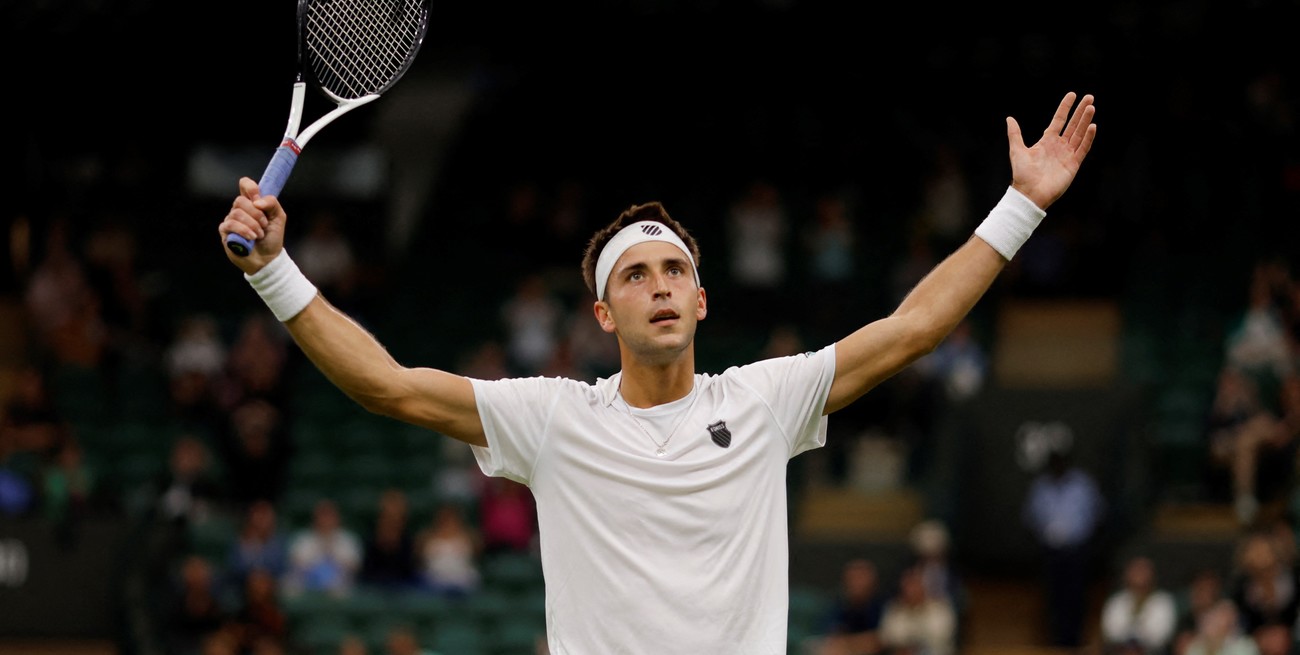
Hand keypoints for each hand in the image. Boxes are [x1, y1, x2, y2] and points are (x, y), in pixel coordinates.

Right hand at [218, 177, 287, 273]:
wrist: (268, 258)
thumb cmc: (272, 238)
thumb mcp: (279, 218)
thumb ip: (272, 203)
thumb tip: (257, 201)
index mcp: (252, 203)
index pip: (244, 185)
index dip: (250, 187)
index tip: (257, 196)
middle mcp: (239, 209)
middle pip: (240, 200)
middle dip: (256, 213)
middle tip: (264, 225)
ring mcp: (230, 220)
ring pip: (237, 213)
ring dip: (252, 224)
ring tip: (259, 234)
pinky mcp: (225, 231)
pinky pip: (231, 224)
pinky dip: (244, 230)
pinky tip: (252, 237)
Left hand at [1007, 92, 1096, 209]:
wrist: (1029, 193)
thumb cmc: (1022, 174)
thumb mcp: (1017, 150)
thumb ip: (1015, 134)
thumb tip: (1009, 118)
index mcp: (1047, 141)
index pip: (1059, 120)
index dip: (1065, 108)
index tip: (1072, 95)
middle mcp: (1059, 146)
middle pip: (1073, 125)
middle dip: (1081, 111)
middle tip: (1089, 97)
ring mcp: (1067, 154)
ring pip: (1079, 134)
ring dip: (1085, 121)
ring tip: (1091, 107)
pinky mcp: (1073, 164)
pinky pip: (1083, 148)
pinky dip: (1088, 138)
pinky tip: (1092, 126)